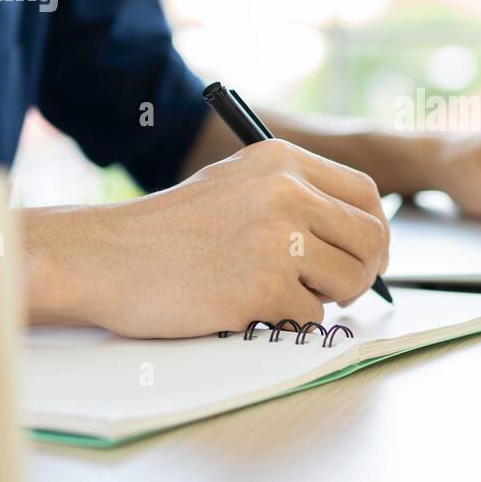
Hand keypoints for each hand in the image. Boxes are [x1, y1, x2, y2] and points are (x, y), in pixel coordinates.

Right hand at [23, 139, 388, 337]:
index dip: (373, 231)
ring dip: (322, 298)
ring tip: (275, 291)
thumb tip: (361, 233)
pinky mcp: (264, 286)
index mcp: (283, 161)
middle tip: (336, 288)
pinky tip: (246, 305)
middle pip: (371, 240)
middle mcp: (287, 192)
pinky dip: (286, 320)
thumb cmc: (170, 230)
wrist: (107, 256)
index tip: (364, 254)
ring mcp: (278, 239)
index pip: (366, 195)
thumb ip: (296, 196)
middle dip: (362, 272)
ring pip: (348, 281)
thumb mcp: (237, 183)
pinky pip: (311, 315)